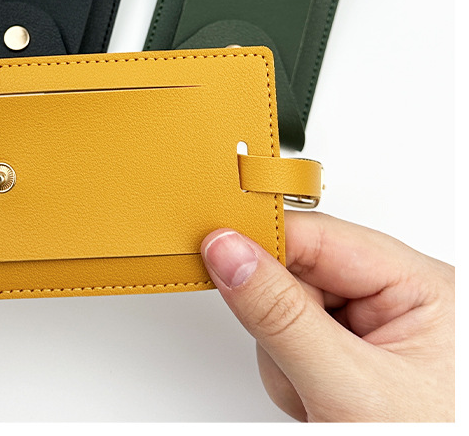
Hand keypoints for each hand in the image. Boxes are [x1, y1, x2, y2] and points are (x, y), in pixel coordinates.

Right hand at [200, 211, 453, 421]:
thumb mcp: (347, 386)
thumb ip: (280, 314)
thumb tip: (228, 252)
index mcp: (422, 286)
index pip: (320, 236)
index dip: (264, 241)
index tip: (214, 250)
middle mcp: (400, 299)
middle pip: (298, 273)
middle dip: (283, 326)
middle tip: (302, 368)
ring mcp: (375, 328)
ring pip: (288, 311)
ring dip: (287, 359)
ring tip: (320, 398)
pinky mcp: (352, 354)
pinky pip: (292, 342)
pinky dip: (292, 373)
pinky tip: (319, 399)